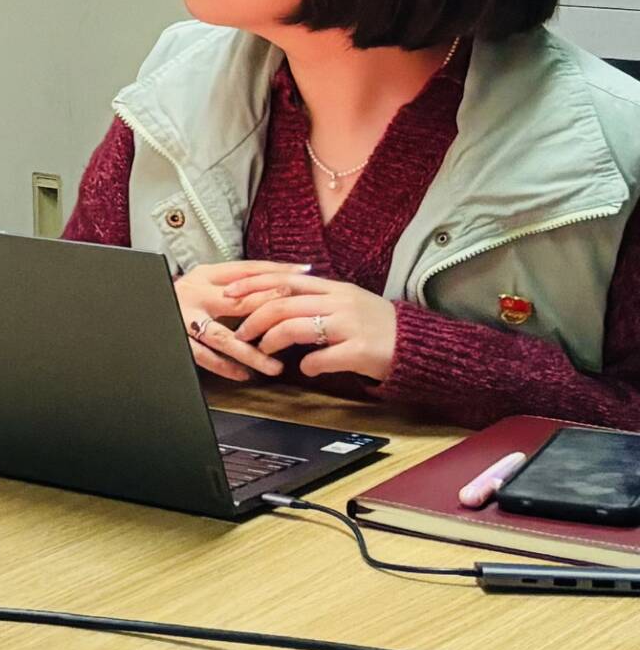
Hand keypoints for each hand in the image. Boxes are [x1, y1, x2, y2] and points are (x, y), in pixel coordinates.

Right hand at [171, 259, 306, 380]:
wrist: (139, 300)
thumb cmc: (183, 295)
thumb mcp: (206, 279)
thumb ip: (238, 280)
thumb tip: (286, 276)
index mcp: (204, 274)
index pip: (245, 270)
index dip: (274, 272)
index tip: (302, 275)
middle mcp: (193, 293)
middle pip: (236, 301)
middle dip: (266, 308)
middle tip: (292, 315)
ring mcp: (183, 318)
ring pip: (221, 337)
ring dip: (250, 353)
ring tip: (274, 367)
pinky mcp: (176, 338)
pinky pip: (202, 356)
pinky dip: (223, 366)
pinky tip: (243, 374)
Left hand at [228, 272, 397, 382]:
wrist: (420, 347)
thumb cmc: (378, 327)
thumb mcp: (348, 303)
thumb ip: (316, 299)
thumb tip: (276, 300)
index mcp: (335, 288)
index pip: (284, 279)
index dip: (253, 284)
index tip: (229, 293)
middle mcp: (341, 301)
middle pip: (283, 303)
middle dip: (254, 318)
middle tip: (240, 333)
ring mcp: (351, 325)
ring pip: (295, 327)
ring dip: (272, 341)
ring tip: (263, 352)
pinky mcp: (360, 351)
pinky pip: (320, 358)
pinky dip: (307, 366)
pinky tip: (306, 370)